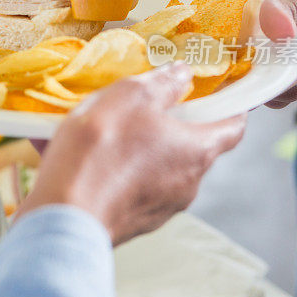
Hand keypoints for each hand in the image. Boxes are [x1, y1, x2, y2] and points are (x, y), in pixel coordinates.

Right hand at [17, 63, 245, 245]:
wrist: (64, 212)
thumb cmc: (102, 149)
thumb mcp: (131, 96)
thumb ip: (162, 82)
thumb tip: (182, 74)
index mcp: (197, 150)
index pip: (233, 126)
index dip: (230, 106)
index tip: (219, 93)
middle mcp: (188, 184)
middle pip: (189, 147)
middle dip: (168, 125)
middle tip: (141, 105)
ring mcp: (160, 208)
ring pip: (156, 168)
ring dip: (138, 149)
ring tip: (101, 132)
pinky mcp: (132, 223)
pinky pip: (130, 187)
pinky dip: (116, 171)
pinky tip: (85, 159)